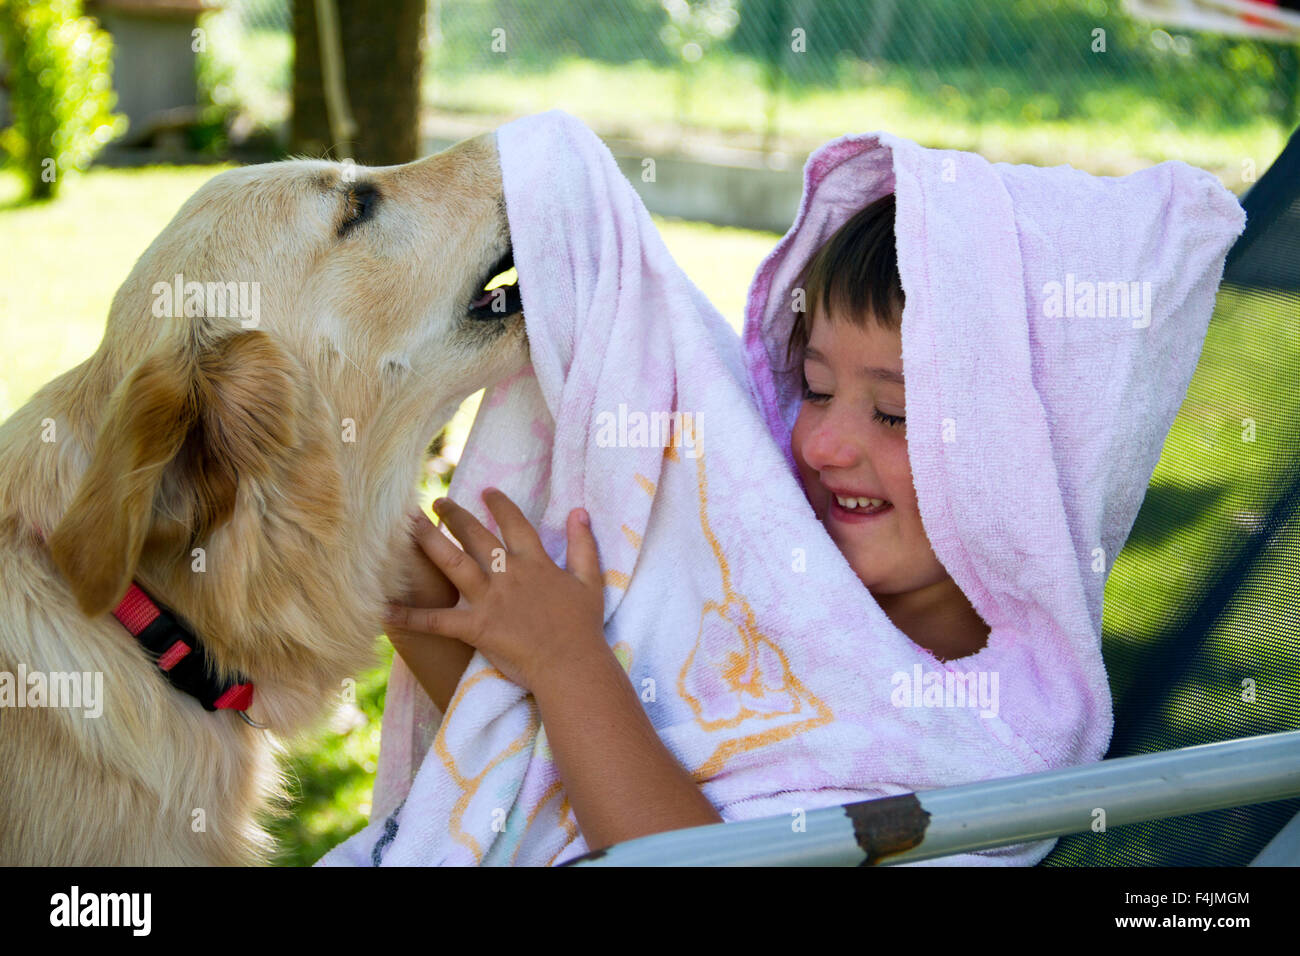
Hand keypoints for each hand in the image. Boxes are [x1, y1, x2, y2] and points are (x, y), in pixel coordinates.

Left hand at [382, 487, 606, 692]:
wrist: (571, 663)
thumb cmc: (582, 626)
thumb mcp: (590, 580)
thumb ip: (583, 544)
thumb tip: (579, 511)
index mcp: (534, 562)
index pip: (513, 524)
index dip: (499, 505)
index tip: (486, 491)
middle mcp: (507, 574)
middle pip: (476, 536)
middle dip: (455, 515)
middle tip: (437, 501)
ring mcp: (489, 599)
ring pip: (451, 563)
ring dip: (428, 541)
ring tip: (408, 524)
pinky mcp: (475, 627)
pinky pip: (436, 620)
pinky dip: (410, 615)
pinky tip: (384, 607)